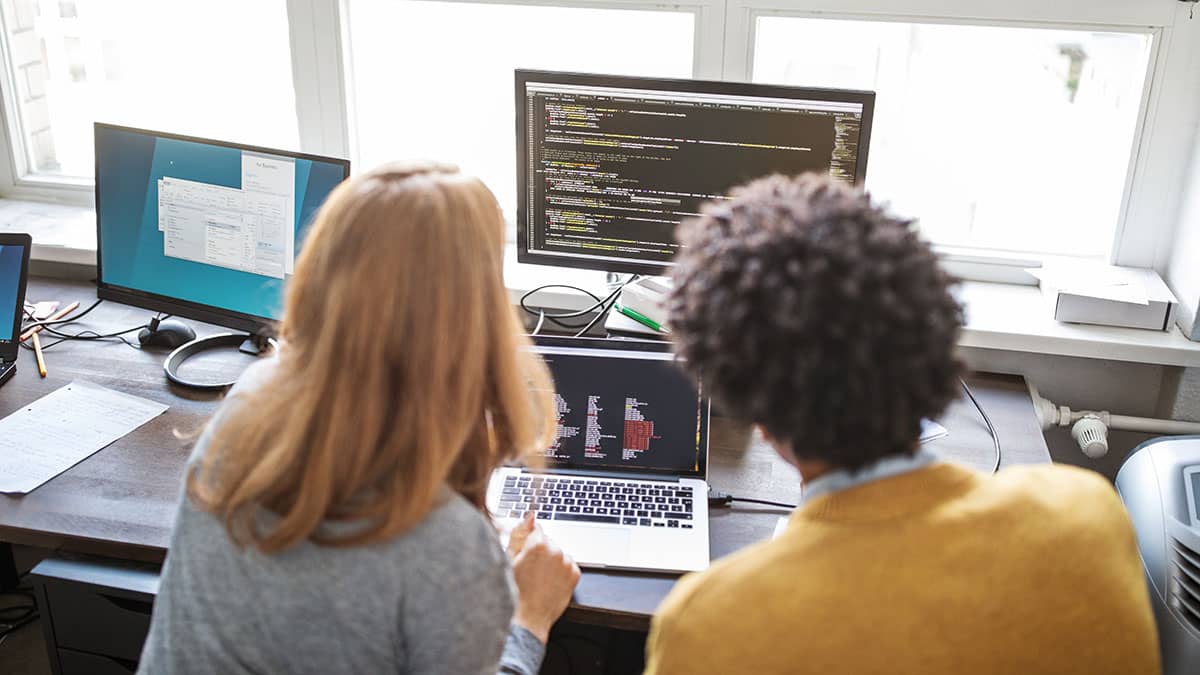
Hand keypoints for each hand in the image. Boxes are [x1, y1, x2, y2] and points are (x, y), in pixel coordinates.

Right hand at [508, 514, 580, 642]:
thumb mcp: (510, 558)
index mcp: (537, 543)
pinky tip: (550, 582)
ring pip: (559, 553)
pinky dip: (561, 571)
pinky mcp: (575, 574)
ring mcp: (567, 563)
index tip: (526, 551)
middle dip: (541, 550)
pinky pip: (568, 565)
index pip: (537, 529)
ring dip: (552, 560)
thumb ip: (519, 533)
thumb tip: (529, 516)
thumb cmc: (514, 590)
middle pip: (548, 541)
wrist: (528, 617)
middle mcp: (555, 550)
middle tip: (530, 569)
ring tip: (540, 578)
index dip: (529, 539)